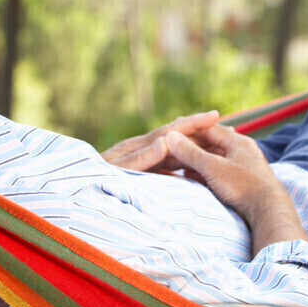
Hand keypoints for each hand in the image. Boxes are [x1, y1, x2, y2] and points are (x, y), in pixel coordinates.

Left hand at [101, 111, 220, 171]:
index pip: (171, 131)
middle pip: (177, 139)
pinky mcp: (143, 175)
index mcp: (137, 146)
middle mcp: (142, 150)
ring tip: (220, 147)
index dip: (192, 123)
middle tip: (228, 129)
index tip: (214, 115)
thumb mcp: (115, 170)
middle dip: (201, 133)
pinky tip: (198, 170)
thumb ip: (140, 158)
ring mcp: (143, 162)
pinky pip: (169, 169)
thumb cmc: (94, 181)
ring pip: (176, 153)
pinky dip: (184, 167)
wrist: (79, 191)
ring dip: (196, 149)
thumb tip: (165, 142)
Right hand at [164, 126, 307, 255]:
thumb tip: (169, 136)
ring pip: (214, 160)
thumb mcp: (213, 168)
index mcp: (238, 141)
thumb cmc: (243, 186)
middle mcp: (242, 151)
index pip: (209, 129)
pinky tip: (192, 179)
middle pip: (211, 144)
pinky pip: (218, 173)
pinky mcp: (242, 183)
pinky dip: (204, 174)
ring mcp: (243, 167)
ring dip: (196, 162)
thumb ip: (191, 153)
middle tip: (170, 149)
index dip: (188, 130)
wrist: (268, 212)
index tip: (170, 132)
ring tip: (177, 165)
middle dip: (190, 147)